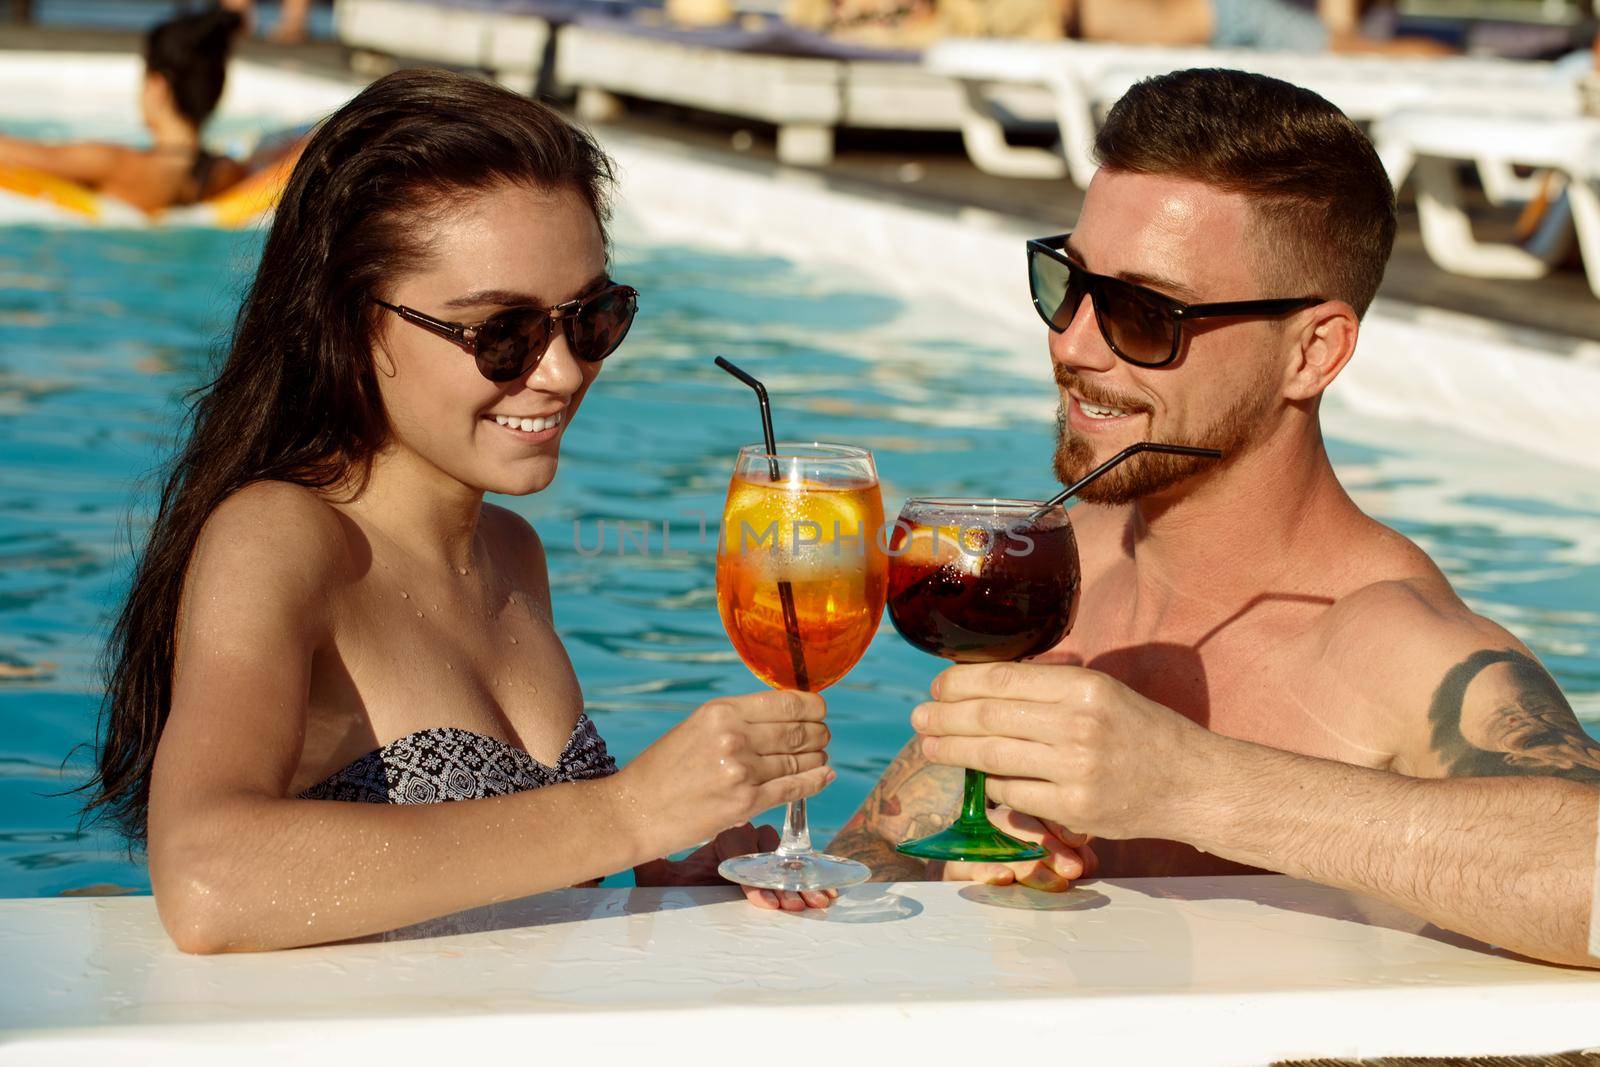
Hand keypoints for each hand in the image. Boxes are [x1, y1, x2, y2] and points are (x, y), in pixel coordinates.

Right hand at [617, 690, 833, 860]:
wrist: (633, 812)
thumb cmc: (662, 770)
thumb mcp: (697, 728)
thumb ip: (738, 722)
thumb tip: (784, 719)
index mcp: (721, 711)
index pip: (786, 703)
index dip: (813, 707)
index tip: (819, 711)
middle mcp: (734, 737)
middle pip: (798, 731)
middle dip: (818, 734)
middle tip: (823, 737)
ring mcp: (741, 772)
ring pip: (800, 760)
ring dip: (817, 758)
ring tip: (820, 757)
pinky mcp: (745, 804)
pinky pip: (793, 788)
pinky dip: (815, 782)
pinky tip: (824, 775)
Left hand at [635, 824, 837, 910]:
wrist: (682, 878)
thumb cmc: (674, 878)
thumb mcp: (658, 873)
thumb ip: (652, 864)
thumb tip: (644, 858)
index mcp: (720, 838)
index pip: (740, 845)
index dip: (751, 875)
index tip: (761, 901)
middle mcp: (746, 843)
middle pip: (770, 854)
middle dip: (784, 883)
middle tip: (793, 903)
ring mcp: (764, 855)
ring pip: (787, 862)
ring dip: (800, 884)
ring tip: (812, 902)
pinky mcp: (777, 867)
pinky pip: (798, 868)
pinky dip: (813, 880)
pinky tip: (827, 894)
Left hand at [912, 663, 1217, 840]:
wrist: (1194, 783)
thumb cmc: (1143, 733)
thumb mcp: (1104, 692)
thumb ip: (1052, 687)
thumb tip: (986, 682)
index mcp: (1083, 686)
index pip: (1003, 678)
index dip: (959, 683)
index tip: (936, 687)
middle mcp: (1078, 724)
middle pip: (988, 717)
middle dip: (943, 718)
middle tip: (918, 719)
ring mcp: (1076, 769)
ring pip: (992, 756)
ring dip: (953, 751)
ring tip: (930, 747)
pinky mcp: (1075, 809)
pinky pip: (1014, 794)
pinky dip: (992, 786)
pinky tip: (980, 779)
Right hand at [931, 807, 1097, 890]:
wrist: (969, 890)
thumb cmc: (1021, 874)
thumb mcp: (1051, 863)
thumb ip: (1070, 857)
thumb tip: (1086, 862)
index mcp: (1019, 816)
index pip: (1038, 810)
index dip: (1059, 824)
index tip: (1080, 839)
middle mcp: (995, 823)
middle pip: (1019, 824)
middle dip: (1049, 848)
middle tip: (1072, 869)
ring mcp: (972, 841)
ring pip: (997, 845)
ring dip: (1027, 865)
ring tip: (1051, 882)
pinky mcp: (954, 864)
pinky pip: (967, 864)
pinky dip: (986, 870)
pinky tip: (1004, 877)